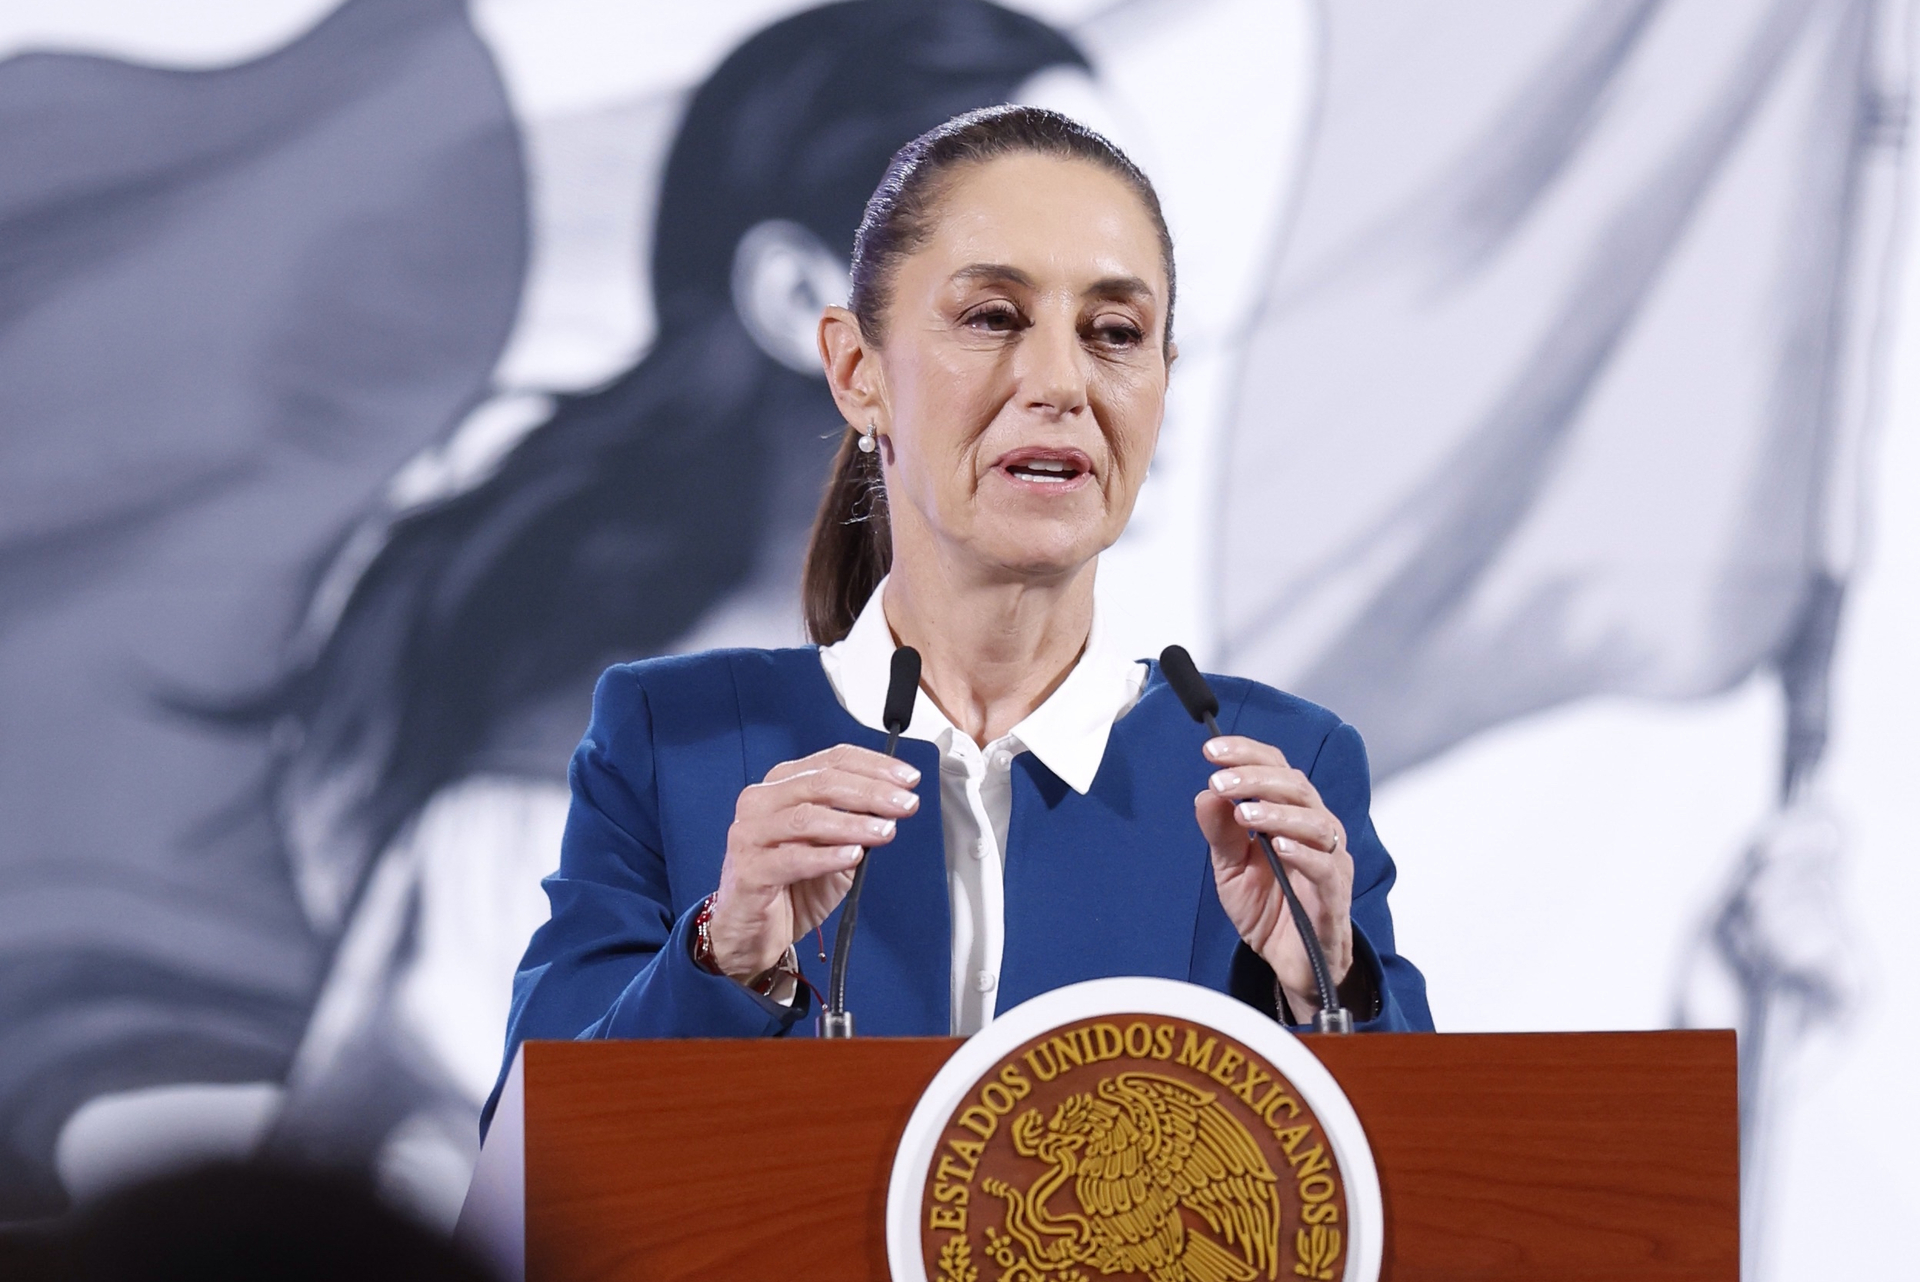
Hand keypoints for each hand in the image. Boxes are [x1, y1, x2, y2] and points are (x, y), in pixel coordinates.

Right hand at [706, 744, 921, 982]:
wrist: (754, 932)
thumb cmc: (791, 884)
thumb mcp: (833, 847)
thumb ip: (856, 823)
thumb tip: (894, 804)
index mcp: (783, 784)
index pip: (833, 760)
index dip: (874, 766)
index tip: (908, 779)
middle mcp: (762, 801)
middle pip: (822, 783)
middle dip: (871, 792)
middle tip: (905, 804)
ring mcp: (750, 834)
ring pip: (807, 817)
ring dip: (853, 823)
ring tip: (886, 831)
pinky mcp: (748, 869)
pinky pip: (792, 859)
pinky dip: (827, 856)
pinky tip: (854, 854)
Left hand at [1193, 735, 1353, 1018]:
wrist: (1290, 961)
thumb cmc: (1270, 908)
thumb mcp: (1231, 868)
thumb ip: (1220, 832)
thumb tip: (1205, 792)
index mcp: (1291, 814)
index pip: (1276, 768)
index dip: (1246, 753)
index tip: (1211, 750)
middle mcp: (1316, 829)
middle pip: (1296, 786)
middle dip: (1256, 778)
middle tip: (1221, 781)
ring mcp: (1330, 860)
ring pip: (1316, 821)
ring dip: (1278, 812)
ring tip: (1245, 814)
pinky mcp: (1335, 894)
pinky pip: (1326, 866)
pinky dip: (1304, 853)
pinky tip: (1279, 847)